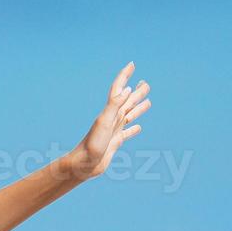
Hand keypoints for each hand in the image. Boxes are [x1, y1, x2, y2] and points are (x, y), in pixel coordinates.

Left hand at [69, 62, 151, 179]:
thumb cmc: (91, 145)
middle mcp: (112, 119)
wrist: (82, 166)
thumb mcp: (104, 123)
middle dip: (137, 92)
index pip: (119, 89)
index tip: (132, 64)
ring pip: (129, 116)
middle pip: (128, 102)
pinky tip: (138, 128)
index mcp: (110, 112)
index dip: (125, 76)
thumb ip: (115, 105)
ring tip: (148, 101)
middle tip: (146, 83)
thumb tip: (127, 89)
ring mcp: (114, 131)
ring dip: (138, 108)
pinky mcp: (115, 143)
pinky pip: (127, 134)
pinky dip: (133, 129)